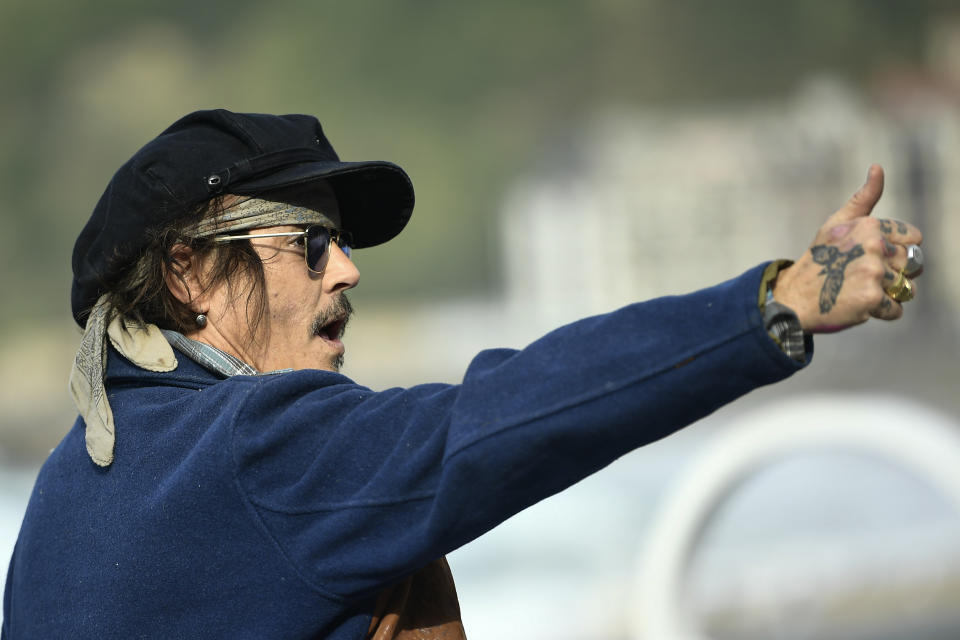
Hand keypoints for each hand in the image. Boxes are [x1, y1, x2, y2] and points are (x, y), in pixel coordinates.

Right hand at [771, 164, 922, 332]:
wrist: (792, 298)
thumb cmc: (817, 260)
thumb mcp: (836, 224)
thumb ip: (863, 198)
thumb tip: (877, 167)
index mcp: (869, 225)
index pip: (914, 239)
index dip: (898, 251)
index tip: (874, 257)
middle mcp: (872, 246)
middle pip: (912, 265)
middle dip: (893, 274)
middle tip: (863, 277)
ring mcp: (872, 273)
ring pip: (906, 288)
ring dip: (888, 295)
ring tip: (859, 291)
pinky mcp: (871, 298)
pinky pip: (896, 310)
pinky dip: (880, 313)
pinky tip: (857, 305)